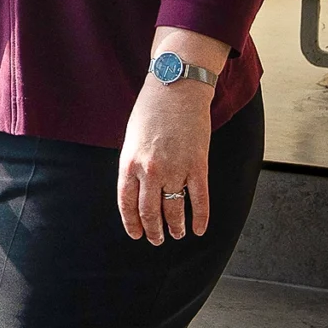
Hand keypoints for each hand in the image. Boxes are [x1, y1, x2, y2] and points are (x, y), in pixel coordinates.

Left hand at [117, 28, 226, 243]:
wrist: (176, 88)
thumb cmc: (151, 110)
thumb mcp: (132, 139)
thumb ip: (134, 166)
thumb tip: (138, 191)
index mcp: (129, 163)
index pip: (127, 204)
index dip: (133, 224)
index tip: (137, 235)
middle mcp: (150, 171)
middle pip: (150, 212)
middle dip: (154, 230)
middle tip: (157, 240)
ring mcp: (175, 169)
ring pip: (174, 210)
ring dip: (175, 227)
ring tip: (178, 234)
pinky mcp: (198, 165)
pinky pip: (199, 199)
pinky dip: (200, 217)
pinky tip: (199, 228)